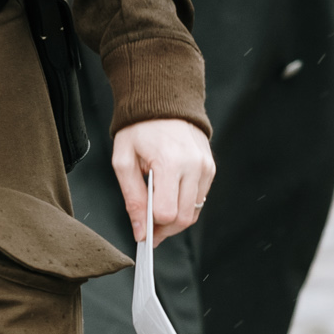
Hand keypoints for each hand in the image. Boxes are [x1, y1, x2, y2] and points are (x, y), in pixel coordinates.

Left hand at [112, 117, 215, 244]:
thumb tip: (140, 230)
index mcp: (169, 162)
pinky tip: (169, 196)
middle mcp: (193, 165)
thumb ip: (132, 198)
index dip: (153, 227)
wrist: (162, 101)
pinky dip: (185, 205)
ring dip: (175, 219)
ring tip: (157, 211)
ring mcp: (205, 167)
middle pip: (184, 218)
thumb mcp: (124, 161)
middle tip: (149, 228)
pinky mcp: (210, 168)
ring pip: (195, 212)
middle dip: (165, 229)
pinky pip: (200, 199)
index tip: (142, 231)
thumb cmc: (139, 128)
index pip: (166, 212)